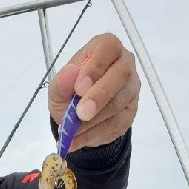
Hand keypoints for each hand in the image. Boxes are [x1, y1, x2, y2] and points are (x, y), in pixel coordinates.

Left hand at [48, 33, 139, 150]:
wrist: (79, 119)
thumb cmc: (70, 93)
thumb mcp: (58, 89)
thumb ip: (61, 82)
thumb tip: (69, 73)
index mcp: (105, 48)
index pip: (108, 48)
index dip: (95, 67)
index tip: (79, 87)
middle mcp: (123, 64)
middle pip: (120, 75)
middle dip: (99, 96)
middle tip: (81, 113)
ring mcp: (130, 88)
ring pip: (119, 102)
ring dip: (94, 119)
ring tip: (71, 131)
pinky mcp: (130, 112)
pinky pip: (116, 123)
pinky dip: (93, 134)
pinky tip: (76, 140)